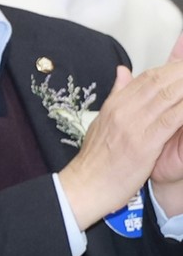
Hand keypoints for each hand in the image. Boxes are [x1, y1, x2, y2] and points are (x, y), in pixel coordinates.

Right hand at [57, 62, 182, 228]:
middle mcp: (123, 110)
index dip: (171, 67)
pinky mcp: (144, 144)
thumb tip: (122, 71)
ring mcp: (133, 126)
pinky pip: (172, 119)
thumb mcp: (101, 123)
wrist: (84, 188)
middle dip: (182, 72)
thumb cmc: (96, 162)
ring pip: (168, 96)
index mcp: (114, 105)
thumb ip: (116, 96)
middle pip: (160, 81)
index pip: (147, 76)